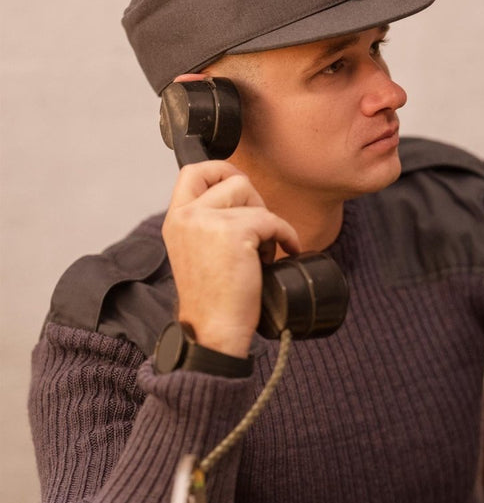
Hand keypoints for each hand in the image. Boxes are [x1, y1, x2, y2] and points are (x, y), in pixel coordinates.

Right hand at [162, 160, 299, 357]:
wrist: (214, 331)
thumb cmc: (215, 301)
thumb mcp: (199, 253)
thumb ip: (209, 226)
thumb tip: (244, 203)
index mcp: (176, 220)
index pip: (193, 171)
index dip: (222, 171)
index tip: (242, 189)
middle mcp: (186, 216)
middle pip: (232, 178)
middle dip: (254, 200)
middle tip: (259, 232)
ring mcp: (207, 221)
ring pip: (252, 195)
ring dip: (268, 220)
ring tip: (264, 251)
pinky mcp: (232, 232)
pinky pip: (272, 219)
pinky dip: (287, 235)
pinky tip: (286, 253)